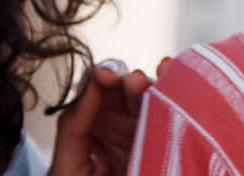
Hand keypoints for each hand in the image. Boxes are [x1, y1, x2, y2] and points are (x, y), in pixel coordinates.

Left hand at [48, 58, 166, 175]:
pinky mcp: (170, 142)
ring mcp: (147, 134)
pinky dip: (176, 94)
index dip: (100, 80)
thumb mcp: (67, 168)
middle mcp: (120, 130)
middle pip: (125, 92)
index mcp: (91, 133)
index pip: (96, 96)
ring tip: (143, 85)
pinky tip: (170, 83)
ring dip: (149, 87)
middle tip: (128, 81)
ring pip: (151, 100)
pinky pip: (175, 113)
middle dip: (126, 81)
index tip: (105, 76)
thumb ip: (73, 126)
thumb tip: (90, 86)